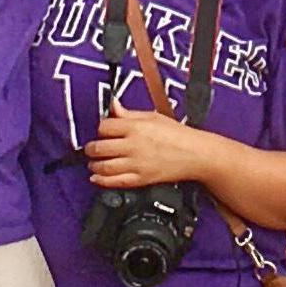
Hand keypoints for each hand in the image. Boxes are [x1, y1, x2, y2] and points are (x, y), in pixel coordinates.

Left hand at [84, 102, 211, 190]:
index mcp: (135, 127)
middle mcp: (133, 145)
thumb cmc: (176, 134)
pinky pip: (116, 182)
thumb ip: (129, 113)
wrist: (195, 154)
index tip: (102, 132)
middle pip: (100, 148)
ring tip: (92, 164)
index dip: (101, 129)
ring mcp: (136, 164)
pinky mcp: (141, 179)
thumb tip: (113, 105)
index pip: (105, 127)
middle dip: (91, 149)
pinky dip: (102, 181)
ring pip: (104, 167)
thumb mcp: (152, 116)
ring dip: (93, 165)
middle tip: (90, 149)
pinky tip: (96, 178)